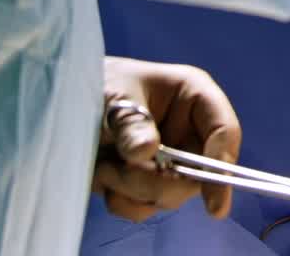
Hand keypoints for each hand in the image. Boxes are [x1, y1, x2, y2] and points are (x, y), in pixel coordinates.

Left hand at [95, 56, 241, 222]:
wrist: (66, 104)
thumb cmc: (99, 83)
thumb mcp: (114, 96)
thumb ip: (131, 123)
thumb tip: (147, 153)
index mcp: (193, 96)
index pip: (222, 131)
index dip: (221, 165)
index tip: (214, 206)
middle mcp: (189, 130)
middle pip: (198, 173)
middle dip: (160, 182)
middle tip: (121, 173)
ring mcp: (170, 159)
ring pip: (170, 195)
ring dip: (133, 190)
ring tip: (103, 166)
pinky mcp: (147, 181)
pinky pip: (144, 207)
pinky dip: (121, 200)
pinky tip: (102, 175)